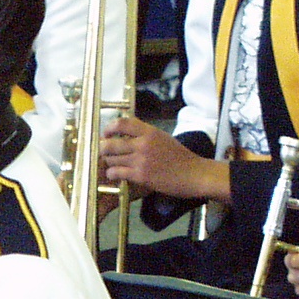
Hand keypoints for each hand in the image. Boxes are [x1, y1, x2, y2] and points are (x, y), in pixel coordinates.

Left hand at [101, 115, 227, 202]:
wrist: (194, 174)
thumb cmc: (180, 157)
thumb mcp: (163, 138)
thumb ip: (145, 135)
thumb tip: (126, 134)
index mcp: (150, 132)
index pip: (122, 123)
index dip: (109, 128)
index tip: (106, 134)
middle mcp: (143, 143)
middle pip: (110, 143)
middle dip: (103, 149)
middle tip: (105, 153)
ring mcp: (141, 160)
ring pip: (111, 159)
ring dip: (108, 163)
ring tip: (112, 165)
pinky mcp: (140, 175)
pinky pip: (116, 172)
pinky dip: (112, 174)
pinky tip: (116, 175)